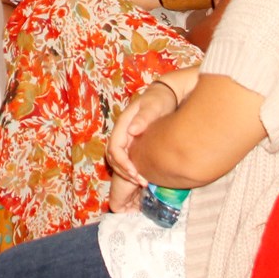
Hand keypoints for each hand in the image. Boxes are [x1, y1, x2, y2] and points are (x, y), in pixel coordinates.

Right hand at [104, 80, 179, 205]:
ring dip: (127, 173)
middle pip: (113, 157)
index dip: (122, 163)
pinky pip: (127, 159)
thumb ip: (144, 117)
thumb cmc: (159, 99)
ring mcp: (126, 138)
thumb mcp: (153, 105)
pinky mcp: (133, 143)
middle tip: (142, 182)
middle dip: (124, 172)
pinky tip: (146, 176)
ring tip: (143, 182)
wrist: (165, 95)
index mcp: (123, 124)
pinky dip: (133, 170)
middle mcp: (121, 132)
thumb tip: (132, 130)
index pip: (114, 148)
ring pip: (118, 160)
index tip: (135, 172)